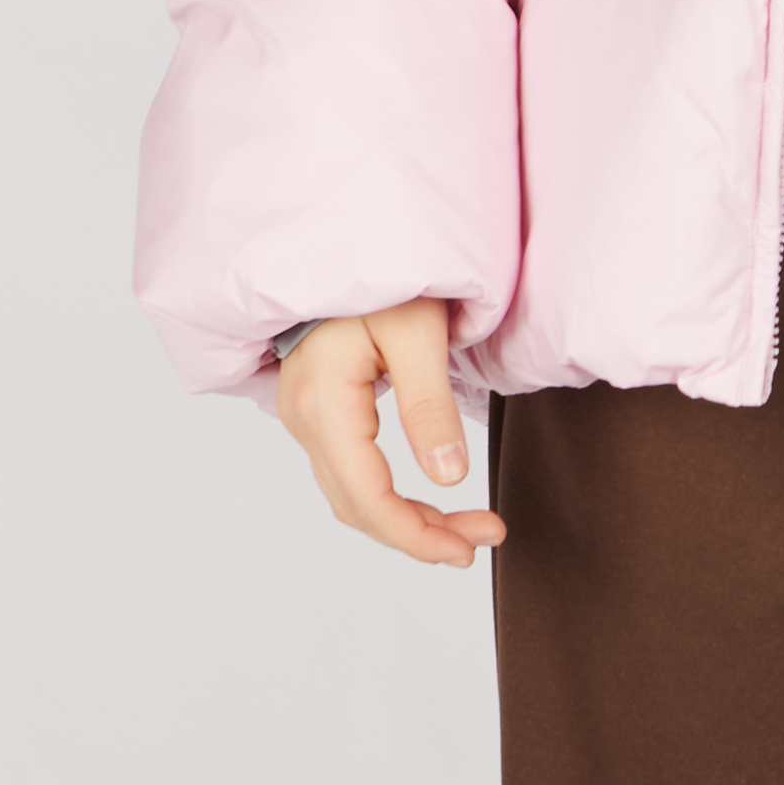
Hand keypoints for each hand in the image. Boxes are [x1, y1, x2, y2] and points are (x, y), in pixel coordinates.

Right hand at [277, 297, 504, 568]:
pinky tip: (424, 499)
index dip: (416, 535)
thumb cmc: (384, 272)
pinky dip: (387, 494)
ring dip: (405, 518)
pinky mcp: (317, 409)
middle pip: (357, 506)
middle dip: (420, 533)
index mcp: (323, 402)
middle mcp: (303, 417)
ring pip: (351, 494)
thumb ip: (430, 405)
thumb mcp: (418, 331)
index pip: (366, 497)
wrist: (344, 237)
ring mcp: (304, 415)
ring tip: (464, 528)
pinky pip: (348, 470)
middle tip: (480, 538)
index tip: (469, 547)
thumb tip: (449, 478)